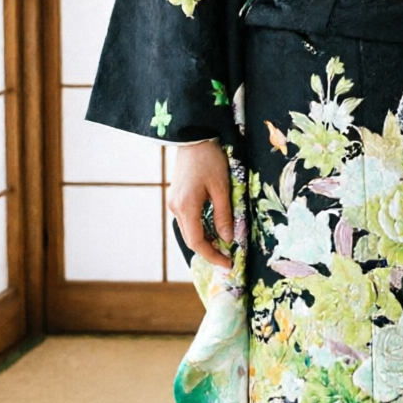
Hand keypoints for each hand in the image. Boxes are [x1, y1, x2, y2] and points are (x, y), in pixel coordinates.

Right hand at [166, 138, 234, 268]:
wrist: (193, 138)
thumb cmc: (210, 160)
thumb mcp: (222, 188)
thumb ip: (224, 215)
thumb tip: (228, 239)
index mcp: (186, 207)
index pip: (197, 242)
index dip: (212, 256)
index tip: (228, 263)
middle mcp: (175, 208)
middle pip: (191, 239)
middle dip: (209, 252)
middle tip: (228, 259)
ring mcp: (174, 203)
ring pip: (188, 231)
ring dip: (205, 241)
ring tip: (223, 247)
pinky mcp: (177, 198)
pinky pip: (187, 221)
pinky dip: (200, 229)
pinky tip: (214, 231)